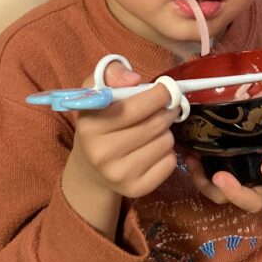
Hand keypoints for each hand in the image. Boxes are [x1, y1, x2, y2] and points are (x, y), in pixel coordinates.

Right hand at [68, 60, 181, 200]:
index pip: (137, 106)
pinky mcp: (136, 189)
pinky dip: (167, 153)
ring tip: (153, 130)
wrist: (91, 168)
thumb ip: (112, 72)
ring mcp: (119, 175)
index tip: (165, 89)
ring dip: (165, 132)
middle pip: (156, 124)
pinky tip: (152, 149)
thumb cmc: (99, 120)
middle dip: (167, 111)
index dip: (160, 94)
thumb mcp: (96, 90)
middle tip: (166, 107)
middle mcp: (102, 153)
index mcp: (91, 125)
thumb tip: (134, 79)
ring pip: (166, 142)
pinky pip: (170, 163)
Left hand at [188, 126, 261, 212]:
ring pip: (224, 199)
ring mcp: (243, 187)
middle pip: (250, 202)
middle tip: (220, 177)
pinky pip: (210, 186)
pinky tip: (190, 156)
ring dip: (207, 184)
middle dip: (234, 192)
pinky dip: (198, 174)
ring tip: (195, 163)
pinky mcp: (225, 181)